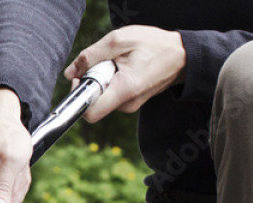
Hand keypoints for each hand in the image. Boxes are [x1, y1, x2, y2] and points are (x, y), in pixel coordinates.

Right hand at [0, 88, 31, 202]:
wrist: (0, 119)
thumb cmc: (5, 133)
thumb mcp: (12, 159)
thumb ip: (4, 187)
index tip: (5, 193)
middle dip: (5, 200)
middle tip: (12, 176)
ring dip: (8, 192)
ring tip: (10, 171)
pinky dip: (5, 188)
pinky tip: (7, 172)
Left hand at [65, 25, 185, 121]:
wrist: (182, 55)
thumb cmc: (154, 45)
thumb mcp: (119, 40)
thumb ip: (90, 56)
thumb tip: (70, 73)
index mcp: (124, 91)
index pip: (89, 112)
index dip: (79, 95)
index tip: (82, 77)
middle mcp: (126, 105)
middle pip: (93, 103)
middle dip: (92, 82)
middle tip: (106, 63)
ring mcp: (129, 105)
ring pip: (102, 97)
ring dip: (103, 79)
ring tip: (120, 63)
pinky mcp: (130, 101)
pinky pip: (111, 94)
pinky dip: (111, 80)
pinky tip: (124, 68)